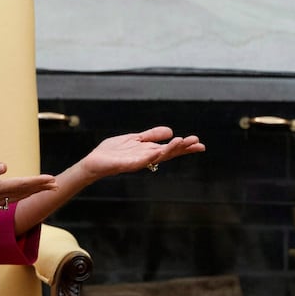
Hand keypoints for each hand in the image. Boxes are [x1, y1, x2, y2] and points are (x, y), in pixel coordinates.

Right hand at [0, 161, 56, 209]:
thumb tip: (3, 166)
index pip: (21, 184)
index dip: (37, 182)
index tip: (52, 179)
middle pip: (23, 191)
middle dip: (41, 188)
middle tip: (57, 185)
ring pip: (18, 195)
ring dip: (33, 191)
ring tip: (45, 188)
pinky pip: (9, 198)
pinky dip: (21, 195)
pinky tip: (22, 194)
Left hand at [80, 126, 204, 179]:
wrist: (95, 162)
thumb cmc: (113, 152)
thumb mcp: (135, 138)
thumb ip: (151, 135)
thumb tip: (171, 131)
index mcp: (149, 151)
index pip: (171, 149)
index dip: (185, 146)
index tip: (199, 143)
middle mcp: (147, 158)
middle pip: (169, 153)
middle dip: (183, 148)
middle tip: (198, 143)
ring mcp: (138, 162)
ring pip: (158, 156)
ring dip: (170, 149)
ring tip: (182, 142)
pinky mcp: (126, 165)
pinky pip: (141, 161)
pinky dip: (150, 157)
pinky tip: (159, 151)